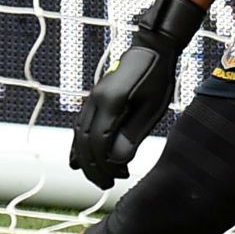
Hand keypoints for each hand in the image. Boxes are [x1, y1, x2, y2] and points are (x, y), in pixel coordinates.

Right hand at [69, 0, 203, 188]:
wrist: (151, 49)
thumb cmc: (157, 77)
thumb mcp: (152, 107)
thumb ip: (134, 133)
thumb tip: (119, 160)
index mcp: (111, 101)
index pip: (100, 142)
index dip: (106, 164)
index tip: (118, 177)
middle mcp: (95, 100)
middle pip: (85, 142)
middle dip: (93, 167)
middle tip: (106, 184)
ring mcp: (91, 98)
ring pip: (78, 135)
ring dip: (85, 160)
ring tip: (98, 177)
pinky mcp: (93, 98)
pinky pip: (79, 126)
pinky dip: (77, 146)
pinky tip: (77, 161)